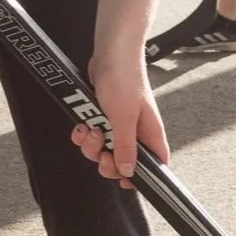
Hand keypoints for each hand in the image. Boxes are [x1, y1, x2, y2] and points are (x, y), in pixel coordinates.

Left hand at [68, 51, 169, 188]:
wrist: (111, 53)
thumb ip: (126, 147)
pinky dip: (83, 134)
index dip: (140, 178)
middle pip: (123, 163)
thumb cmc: (125, 78)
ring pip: (103, 150)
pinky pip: (92, 136)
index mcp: (149, 134)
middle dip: (107, 161)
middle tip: (102, 151)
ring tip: (91, 129)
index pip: (154, 165)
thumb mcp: (124, 118)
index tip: (124, 182)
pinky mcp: (103, 117)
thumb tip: (129, 172)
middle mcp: (136, 131)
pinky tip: (82, 124)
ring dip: (92, 145)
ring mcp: (118, 124)